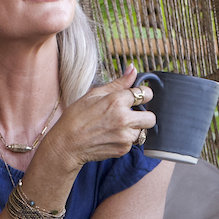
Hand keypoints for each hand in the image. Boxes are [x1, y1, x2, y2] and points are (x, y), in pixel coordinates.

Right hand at [39, 66, 154, 170]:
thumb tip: (133, 69)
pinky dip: (125, 140)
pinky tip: (111, 136)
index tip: (138, 96)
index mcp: (117, 101)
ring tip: (117, 127)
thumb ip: (118, 83)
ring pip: (143, 131)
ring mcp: (124, 136)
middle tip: (132, 114)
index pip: (145, 94)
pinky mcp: (123, 149)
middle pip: (151, 117)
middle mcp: (124, 119)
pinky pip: (132, 143)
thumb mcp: (94, 94)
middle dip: (144, 115)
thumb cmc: (76, 117)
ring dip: (134, 128)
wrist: (67, 144)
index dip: (143, 94)